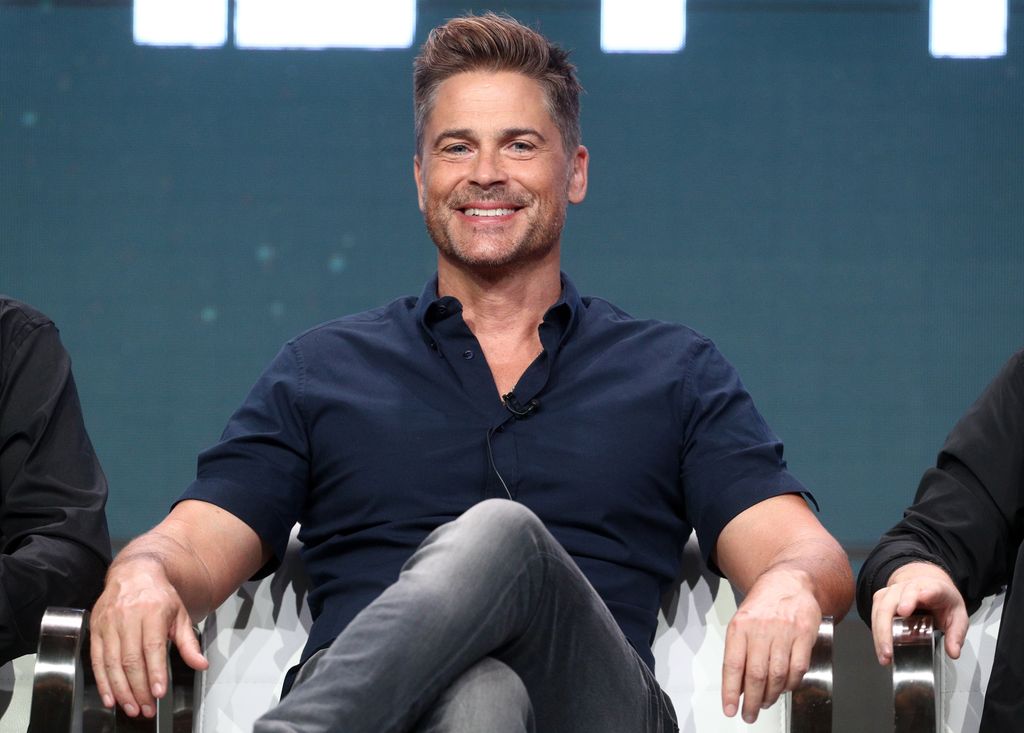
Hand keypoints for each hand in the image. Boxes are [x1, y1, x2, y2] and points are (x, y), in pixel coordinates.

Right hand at [89, 557, 207, 717]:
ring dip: (121, 690)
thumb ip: (188, 643)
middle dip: (138, 688)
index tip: (159, 692)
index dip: (154, 672)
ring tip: (131, 707)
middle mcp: (128, 617)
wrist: (133, 574)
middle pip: (131, 659)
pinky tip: (111, 697)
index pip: (152, 647)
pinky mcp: (95, 629)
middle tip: (146, 707)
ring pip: (112, 663)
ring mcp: (109, 623)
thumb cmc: (158, 595)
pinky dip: (102, 682)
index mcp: (152, 611)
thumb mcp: (180, 614)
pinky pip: (96, 660)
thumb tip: (201, 664)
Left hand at [721, 567, 821, 723]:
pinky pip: (798, 668)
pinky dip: (791, 684)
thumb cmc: (763, 604)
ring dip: (771, 695)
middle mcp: (761, 629)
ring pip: (777, 675)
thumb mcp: (742, 620)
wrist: (789, 581)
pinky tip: (784, 687)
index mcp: (740, 626)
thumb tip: (738, 685)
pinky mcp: (804, 635)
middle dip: (752, 701)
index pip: (733, 665)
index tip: (730, 708)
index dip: (731, 691)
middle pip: (756, 674)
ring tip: (766, 702)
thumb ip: (739, 650)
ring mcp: (784, 632)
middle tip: (750, 714)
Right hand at [870, 561, 967, 664]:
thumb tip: (953, 652)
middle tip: (890, 647)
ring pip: (881, 609)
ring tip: (886, 654)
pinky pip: (874, 614)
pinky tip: (881, 648)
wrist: (927, 586)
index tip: (908, 607)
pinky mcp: (882, 598)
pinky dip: (876, 633)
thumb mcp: (958, 616)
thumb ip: (956, 634)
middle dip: (888, 625)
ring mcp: (893, 591)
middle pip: (894, 602)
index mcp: (933, 588)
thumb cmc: (941, 601)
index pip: (926, 589)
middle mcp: (909, 586)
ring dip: (880, 633)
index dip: (916, 597)